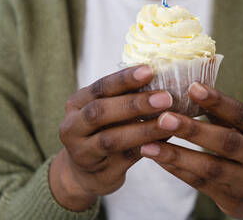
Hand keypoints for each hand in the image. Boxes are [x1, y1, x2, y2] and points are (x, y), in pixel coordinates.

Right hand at [49, 65, 173, 210]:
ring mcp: (82, 152)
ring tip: (169, 122)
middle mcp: (73, 126)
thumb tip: (166, 77)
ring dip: (143, 129)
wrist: (87, 172)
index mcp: (77, 103)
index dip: (124, 79)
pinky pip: (125, 158)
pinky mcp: (99, 172)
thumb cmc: (103, 130)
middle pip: (100, 112)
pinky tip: (166, 140)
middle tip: (165, 98)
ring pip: (111, 139)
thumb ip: (125, 96)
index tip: (149, 70)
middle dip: (134, 104)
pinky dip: (146, 147)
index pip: (100, 87)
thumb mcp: (106, 109)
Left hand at [140, 82, 242, 219]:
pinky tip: (157, 158)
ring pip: (209, 167)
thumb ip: (223, 113)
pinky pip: (199, 182)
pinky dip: (176, 169)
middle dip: (193, 130)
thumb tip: (188, 88)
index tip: (192, 87)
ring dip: (177, 155)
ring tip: (149, 145)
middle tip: (164, 118)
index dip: (218, 101)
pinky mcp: (230, 198)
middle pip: (226, 142)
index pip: (242, 114)